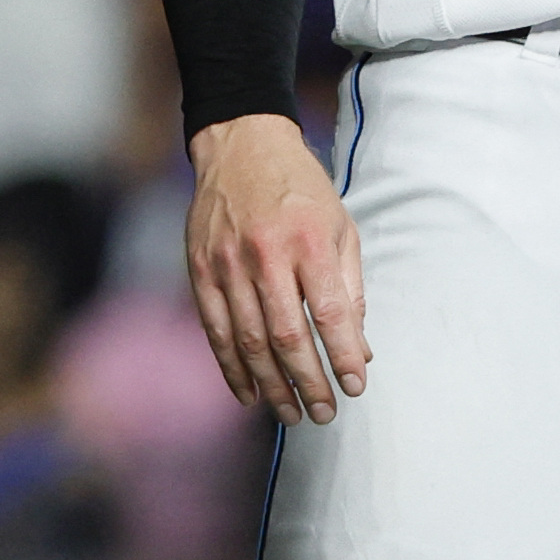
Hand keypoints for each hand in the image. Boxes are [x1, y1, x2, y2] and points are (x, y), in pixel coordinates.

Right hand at [184, 114, 369, 425]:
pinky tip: (249, 394)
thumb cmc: (301, 189)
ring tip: (291, 414)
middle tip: (323, 414)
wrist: (242, 146)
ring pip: (249, 341)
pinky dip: (232, 368)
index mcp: (311, 241)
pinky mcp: (200, 271)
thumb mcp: (341, 225)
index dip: (344, 356)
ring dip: (272, 385)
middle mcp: (267, 254)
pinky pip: (216, 332)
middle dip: (309, 382)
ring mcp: (228, 265)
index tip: (355, 386)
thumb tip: (360, 348)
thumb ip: (351, 287)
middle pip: (288, 336)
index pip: (331, 313)